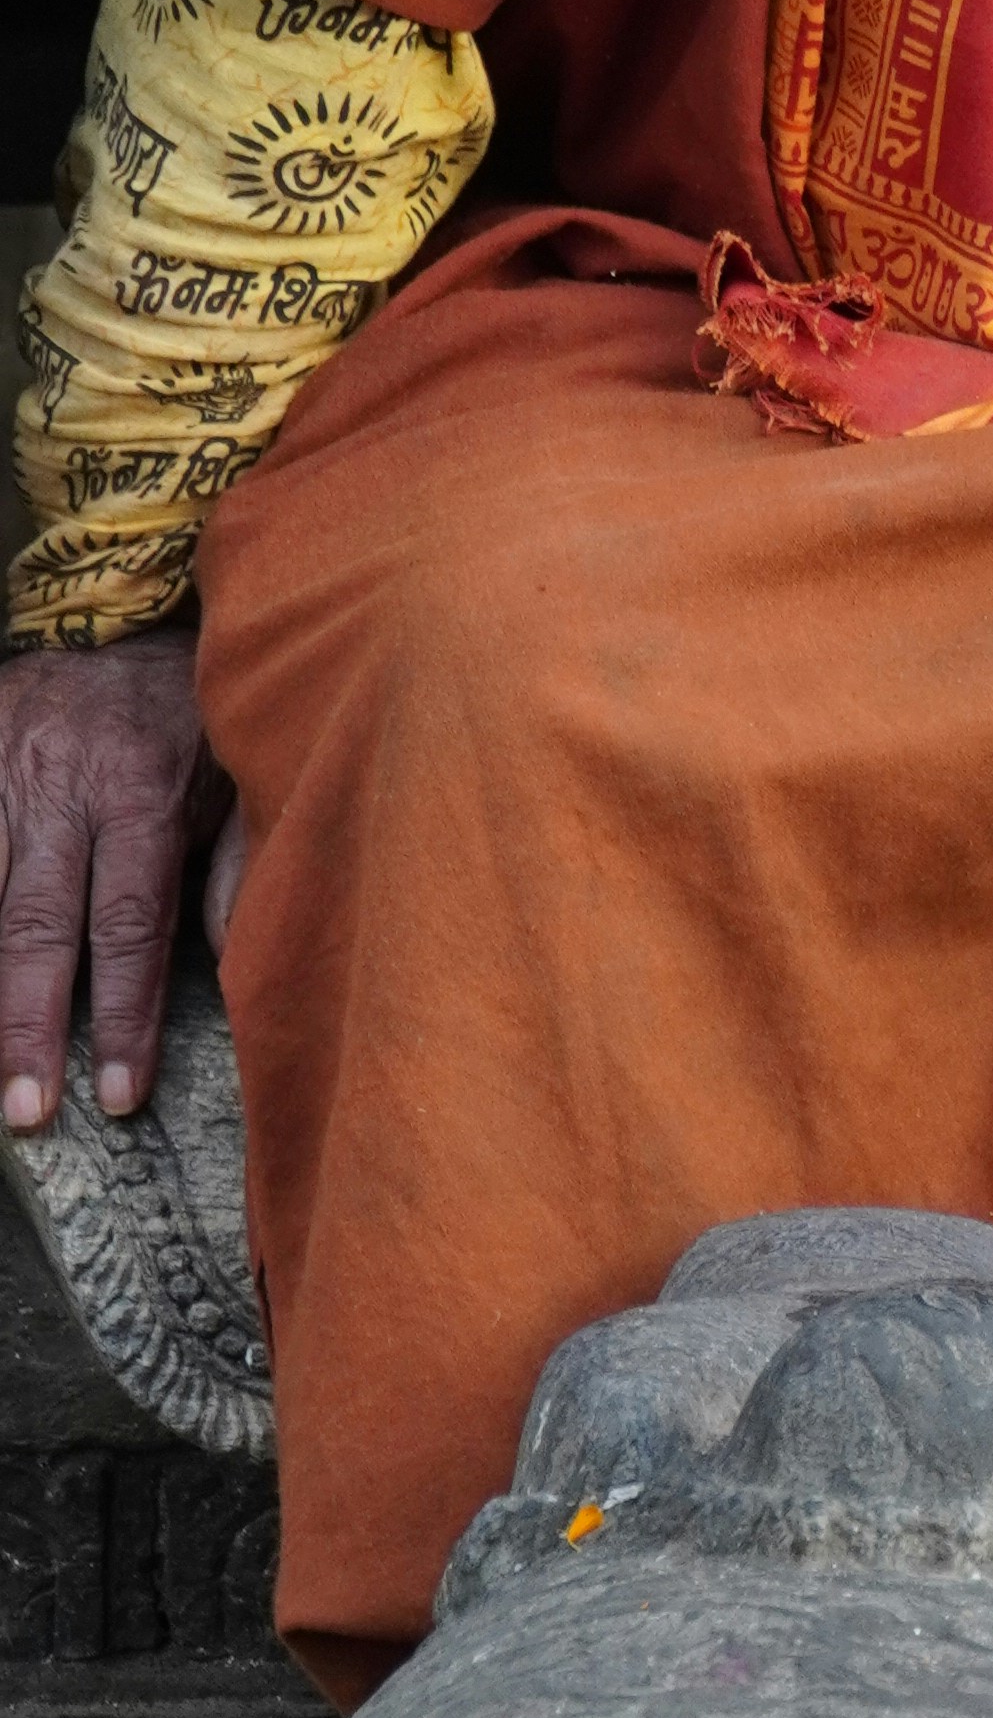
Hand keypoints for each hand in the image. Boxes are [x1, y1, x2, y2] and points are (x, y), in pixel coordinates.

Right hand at [0, 624, 218, 1133]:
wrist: (112, 606)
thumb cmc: (188, 706)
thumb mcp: (238, 767)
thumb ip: (238, 860)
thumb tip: (243, 959)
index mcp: (141, 796)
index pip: (132, 927)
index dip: (124, 1016)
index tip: (120, 1093)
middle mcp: (63, 792)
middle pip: (37, 927)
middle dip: (28, 1026)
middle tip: (25, 1111)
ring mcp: (2, 777)